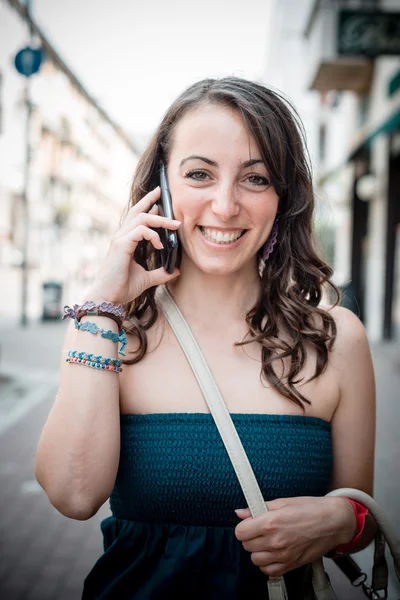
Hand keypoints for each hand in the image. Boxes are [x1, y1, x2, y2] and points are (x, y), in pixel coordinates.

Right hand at [86, 187, 180, 303]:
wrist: (108, 298)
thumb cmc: (122, 287)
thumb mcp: (147, 279)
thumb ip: (160, 273)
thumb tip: (175, 271)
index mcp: (125, 241)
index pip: (136, 218)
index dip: (148, 208)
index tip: (160, 203)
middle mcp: (121, 236)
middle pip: (137, 211)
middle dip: (150, 200)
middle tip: (162, 192)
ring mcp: (120, 239)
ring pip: (141, 218)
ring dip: (160, 219)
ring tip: (175, 224)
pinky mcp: (121, 245)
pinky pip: (141, 231)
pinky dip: (153, 235)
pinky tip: (160, 245)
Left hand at [234, 496, 355, 576]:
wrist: (334, 522)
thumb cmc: (311, 509)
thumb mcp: (283, 502)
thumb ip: (259, 508)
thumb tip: (240, 512)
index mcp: (270, 523)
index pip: (240, 532)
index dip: (244, 526)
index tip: (250, 523)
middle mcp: (275, 541)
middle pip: (246, 546)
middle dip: (250, 537)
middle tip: (261, 529)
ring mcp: (283, 555)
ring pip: (255, 559)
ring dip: (258, 550)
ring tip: (268, 541)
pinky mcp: (291, 565)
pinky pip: (269, 571)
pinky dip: (268, 564)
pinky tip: (274, 553)